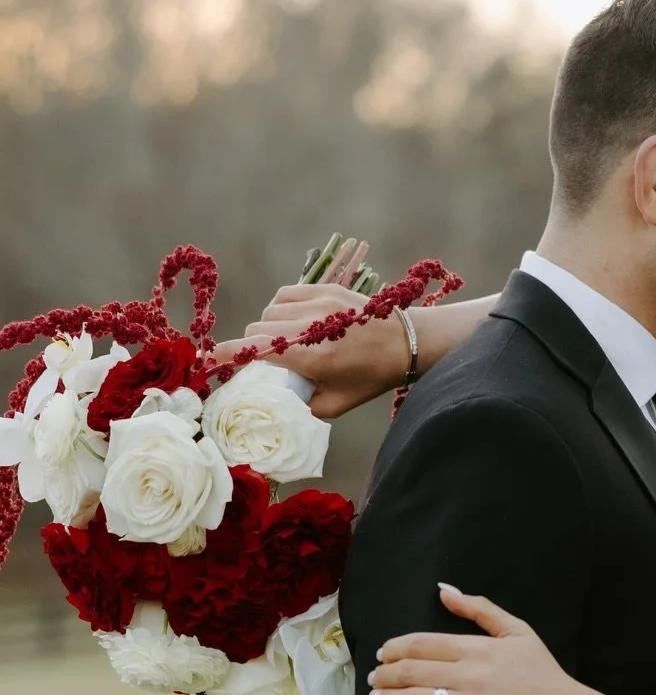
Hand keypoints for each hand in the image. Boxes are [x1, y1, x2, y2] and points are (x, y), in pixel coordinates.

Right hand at [213, 281, 409, 418]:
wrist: (406, 342)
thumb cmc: (371, 377)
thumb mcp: (336, 405)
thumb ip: (301, 407)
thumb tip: (273, 405)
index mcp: (312, 356)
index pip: (256, 349)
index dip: (227, 354)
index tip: (209, 359)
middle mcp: (311, 325)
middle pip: (258, 328)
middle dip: (255, 345)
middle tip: (267, 359)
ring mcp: (318, 302)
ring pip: (269, 310)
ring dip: (269, 325)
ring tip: (286, 340)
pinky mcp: (325, 288)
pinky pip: (285, 295)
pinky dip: (281, 307)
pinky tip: (292, 320)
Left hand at [368, 584, 594, 694]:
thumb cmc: (542, 673)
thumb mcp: (518, 631)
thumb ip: (480, 609)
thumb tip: (444, 590)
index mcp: (478, 648)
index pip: (421, 643)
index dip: (394, 648)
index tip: (383, 653)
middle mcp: (470, 676)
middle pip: (411, 671)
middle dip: (384, 673)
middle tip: (374, 676)